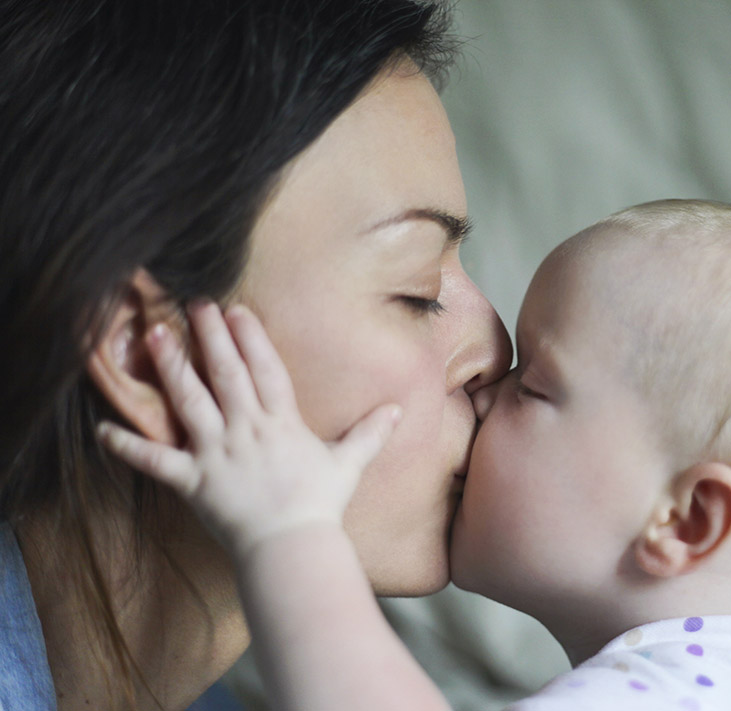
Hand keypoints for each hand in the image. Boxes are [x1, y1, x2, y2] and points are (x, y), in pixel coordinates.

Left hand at [97, 301, 400, 556]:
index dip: (251, 337)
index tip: (236, 310)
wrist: (293, 546)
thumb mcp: (349, 464)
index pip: (265, 369)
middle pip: (225, 374)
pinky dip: (128, 447)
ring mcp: (217, 454)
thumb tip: (399, 409)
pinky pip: (156, 462)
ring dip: (170, 368)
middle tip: (192, 305)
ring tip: (153, 336)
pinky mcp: (193, 482)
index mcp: (281, 422)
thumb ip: (370, 433)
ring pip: (189, 403)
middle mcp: (246, 430)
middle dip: (209, 336)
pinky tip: (102, 429)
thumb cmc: (321, 505)